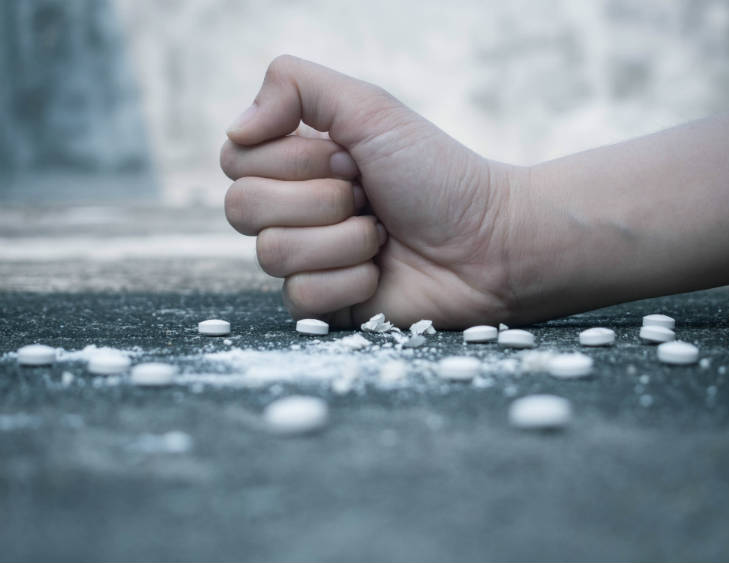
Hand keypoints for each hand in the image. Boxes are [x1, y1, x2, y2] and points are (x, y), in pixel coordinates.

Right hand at [221, 55, 523, 328]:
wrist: (488, 242)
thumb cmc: (436, 175)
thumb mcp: (370, 108)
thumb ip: (295, 87)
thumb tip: (235, 129)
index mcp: (297, 164)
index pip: (237, 159)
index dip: (292, 160)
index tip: (351, 158)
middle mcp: (294, 210)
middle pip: (242, 208)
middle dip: (319, 199)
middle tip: (368, 195)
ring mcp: (307, 260)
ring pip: (271, 255)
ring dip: (341, 240)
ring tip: (381, 235)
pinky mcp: (325, 304)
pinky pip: (300, 297)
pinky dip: (350, 280)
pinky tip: (381, 273)